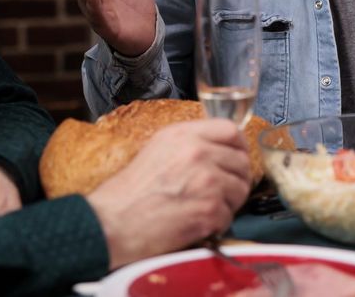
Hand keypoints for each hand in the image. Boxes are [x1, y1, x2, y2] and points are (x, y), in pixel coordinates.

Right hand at [87, 119, 250, 269]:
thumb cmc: (130, 191)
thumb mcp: (158, 148)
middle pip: (241, 161)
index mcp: (184, 134)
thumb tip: (218, 146)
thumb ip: (189, 141)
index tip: (236, 158)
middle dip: (236, 178)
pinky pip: (229, 215)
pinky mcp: (209, 209)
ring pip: (240, 189)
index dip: (238, 146)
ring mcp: (207, 180)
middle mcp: (198, 152)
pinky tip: (198, 224)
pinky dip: (217, 223)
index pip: (231, 130)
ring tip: (205, 208)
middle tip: (222, 191)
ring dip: (228, 202)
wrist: (113, 222)